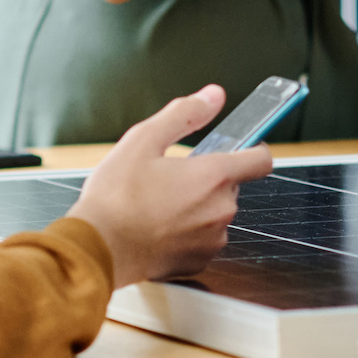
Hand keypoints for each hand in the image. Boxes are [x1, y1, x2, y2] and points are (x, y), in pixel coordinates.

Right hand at [65, 86, 275, 286]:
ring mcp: (212, 238)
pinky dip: (187, 234)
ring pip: (215, 213)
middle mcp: (221, 208)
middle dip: (207, 179)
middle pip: (230, 186)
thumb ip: (183, 114)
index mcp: (214, 176)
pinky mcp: (199, 261)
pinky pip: (202, 240)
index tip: (240, 148)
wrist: (96, 251)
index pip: (261, 159)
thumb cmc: (114, 199)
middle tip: (170, 178)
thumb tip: (213, 96)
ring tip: (158, 206)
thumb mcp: (142, 141)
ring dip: (197, 207)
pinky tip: (158, 229)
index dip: (252, 149)